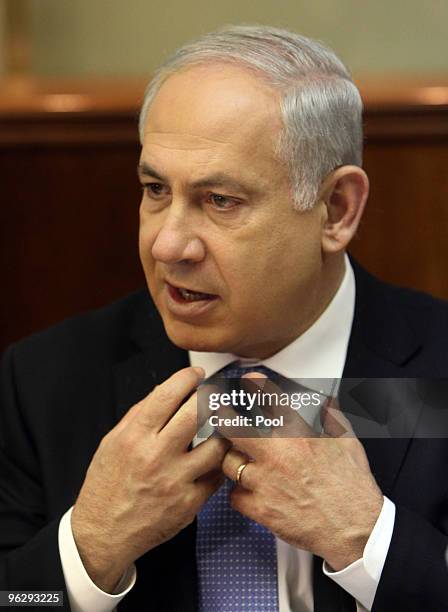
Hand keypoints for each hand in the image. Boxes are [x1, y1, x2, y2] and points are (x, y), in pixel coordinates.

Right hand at [71, 367, 228, 591]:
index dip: (187, 378)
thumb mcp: (112, 442)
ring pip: (216, 446)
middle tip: (216, 393)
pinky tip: (211, 461)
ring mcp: (176, 481)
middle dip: (211, 396)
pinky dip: (216, 466)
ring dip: (222, 433)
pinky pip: (215, 477)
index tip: (196, 373)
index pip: (167, 395)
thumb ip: (139, 414)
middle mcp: (156, 457)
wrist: (103, 533)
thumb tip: (164, 389)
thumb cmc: (107, 484)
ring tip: (220, 428)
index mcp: (135, 438)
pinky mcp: (189, 504)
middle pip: (196, 413)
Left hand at [221, 373, 383, 570]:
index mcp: (299, 435)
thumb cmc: (352, 487)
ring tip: (240, 459)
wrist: (355, 529)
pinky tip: (249, 491)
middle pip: (233, 428)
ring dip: (232, 460)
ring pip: (229, 463)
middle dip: (223, 419)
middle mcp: (278, 455)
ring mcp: (266, 482)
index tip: (248, 379)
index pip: (271, 399)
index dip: (255, 384)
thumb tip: (325, 400)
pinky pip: (234, 496)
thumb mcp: (348, 441)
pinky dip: (239, 493)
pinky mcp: (261, 509)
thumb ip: (332, 417)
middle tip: (220, 416)